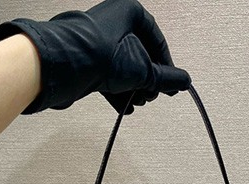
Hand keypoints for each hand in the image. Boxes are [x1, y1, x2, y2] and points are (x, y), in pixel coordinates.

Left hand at [0, 0, 190, 114]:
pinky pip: (108, 75)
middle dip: (147, 80)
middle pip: (140, 56)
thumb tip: (183, 82)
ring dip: (133, 89)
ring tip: (138, 101)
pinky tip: (125, 106)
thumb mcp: (142, 70)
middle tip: (152, 94)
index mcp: (130, 13)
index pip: (157, 41)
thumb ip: (165, 78)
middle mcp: (113, 23)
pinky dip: (118, 91)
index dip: (166, 66)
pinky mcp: (87, 59)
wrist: (64, 66)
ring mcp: (98, 41)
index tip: (170, 83)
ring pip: (123, 68)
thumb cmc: (100, 55)